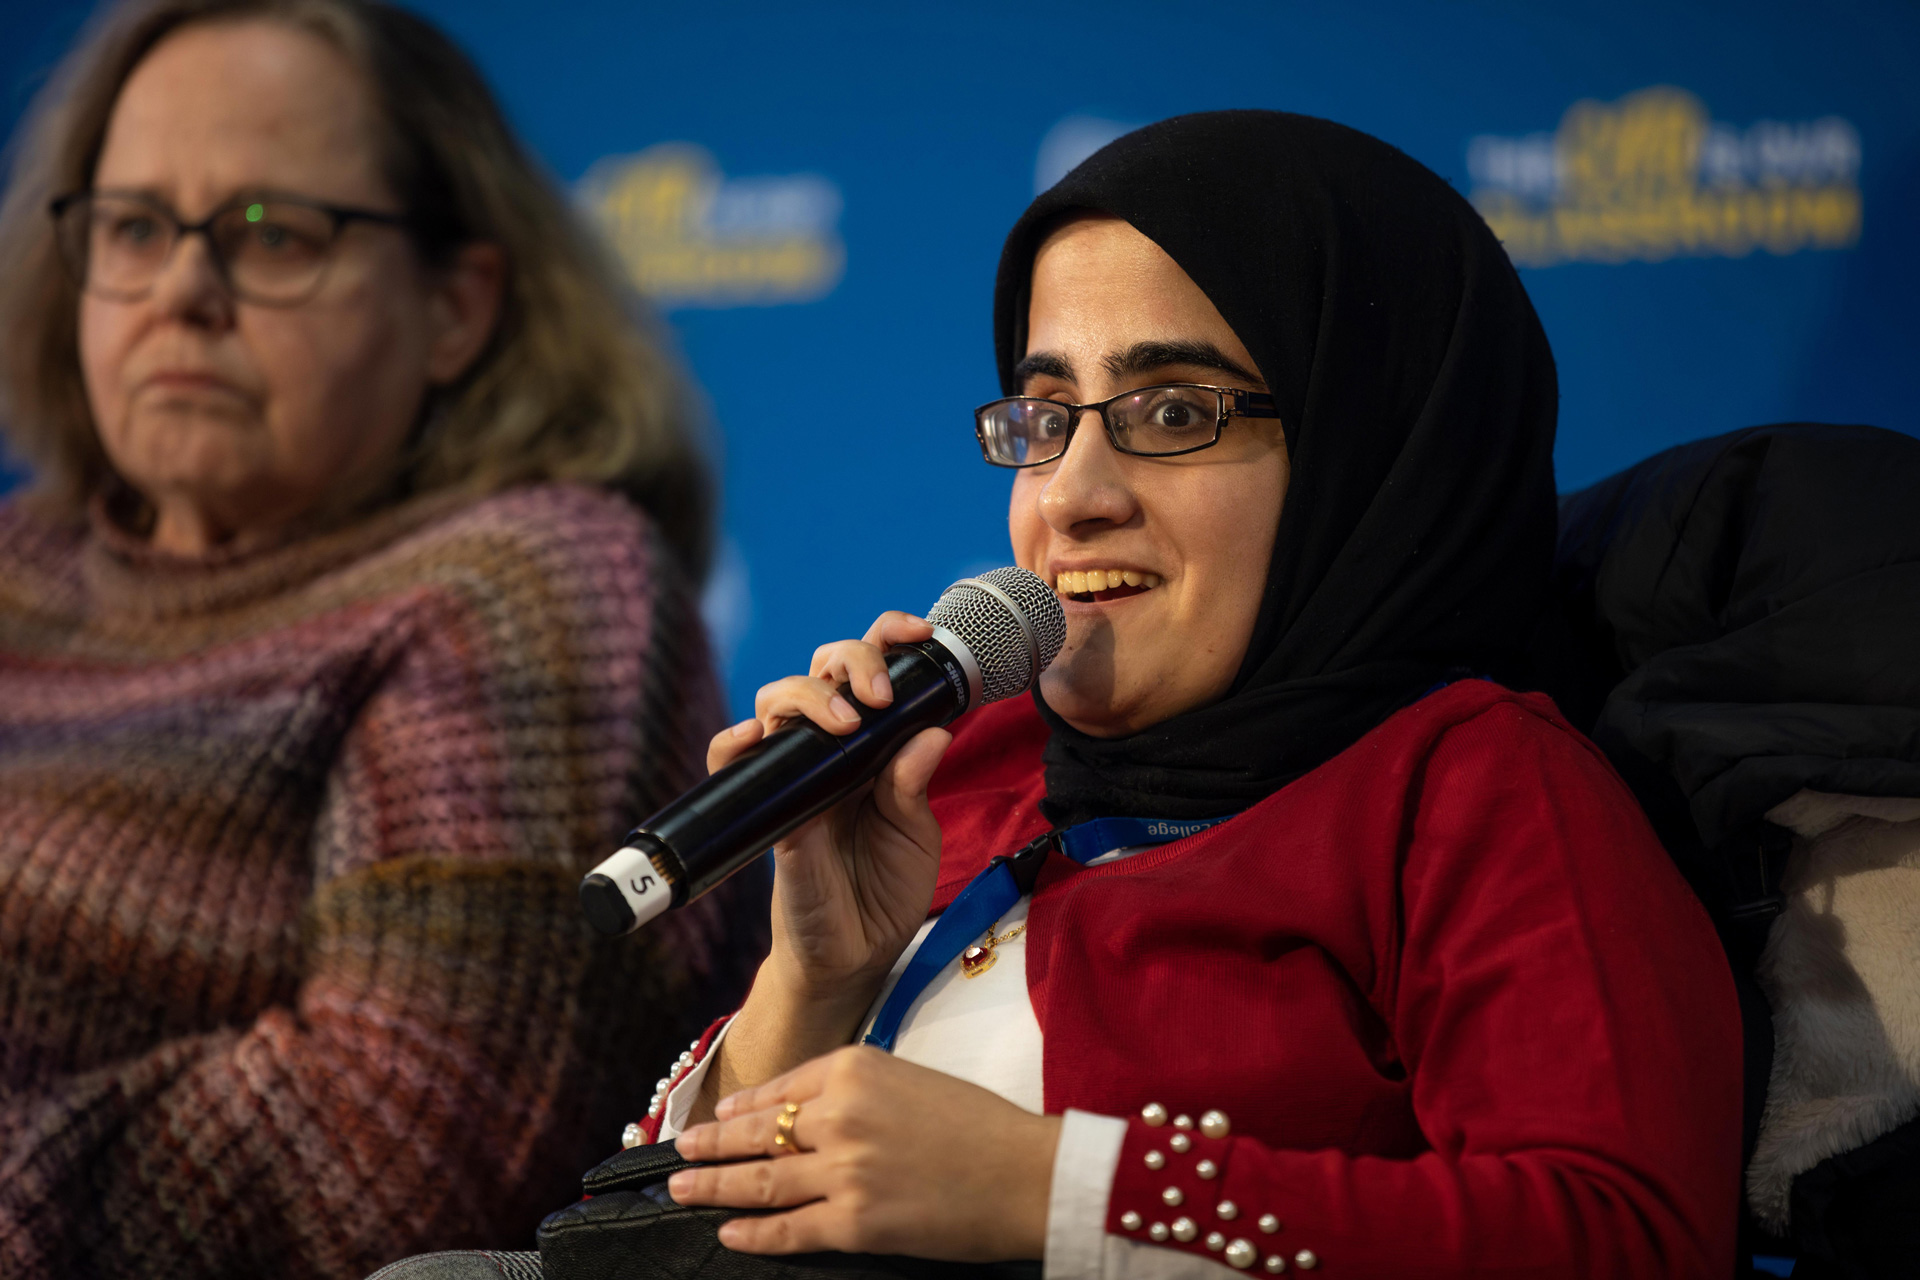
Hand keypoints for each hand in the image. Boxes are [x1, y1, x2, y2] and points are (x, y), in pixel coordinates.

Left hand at [672, 1046, 1059, 1260]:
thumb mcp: (909, 1079)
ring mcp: (843, 1171)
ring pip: (761, 1180)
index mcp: (854, 1068)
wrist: (1027, 1174)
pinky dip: (753, 1233)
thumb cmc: (979, 1126)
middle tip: (681, 1153)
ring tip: (684, 1189)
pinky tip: (729, 1232)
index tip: (717, 1118)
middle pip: (757, 1132)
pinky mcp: (854, 1222)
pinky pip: (788, 1229)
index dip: (741, 1108)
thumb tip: (799, 1111)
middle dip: (711, 1145)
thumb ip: (854, 1088)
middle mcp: (840, 1113)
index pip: (781, 1088)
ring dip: (715, 1186)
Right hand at [699, 613, 951, 1107]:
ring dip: (807, 696)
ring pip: (777, 701)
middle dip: (852, 661)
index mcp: (874, 745)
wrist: (854, 956)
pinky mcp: (766, 811)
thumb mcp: (915, 834)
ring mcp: (794, 776)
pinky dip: (735, 742)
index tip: (918, 636)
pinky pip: (731, 763)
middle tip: (878, 697)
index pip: (873, 671)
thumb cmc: (885, 889)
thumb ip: (915, 784)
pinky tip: (755, 738)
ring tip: (843, 723)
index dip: (889, 639)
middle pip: (822, 669)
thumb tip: (933, 731)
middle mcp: (830, 750)